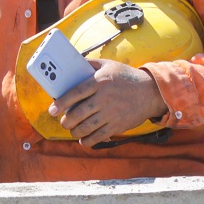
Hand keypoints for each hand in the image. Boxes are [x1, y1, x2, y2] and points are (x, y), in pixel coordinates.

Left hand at [51, 60, 166, 147]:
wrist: (150, 92)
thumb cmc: (125, 76)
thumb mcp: (107, 64)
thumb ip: (89, 63)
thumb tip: (71, 63)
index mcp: (99, 82)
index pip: (76, 93)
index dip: (62, 102)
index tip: (52, 110)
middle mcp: (104, 99)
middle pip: (79, 113)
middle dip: (67, 121)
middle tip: (62, 121)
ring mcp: (112, 114)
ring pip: (88, 127)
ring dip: (75, 131)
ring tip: (71, 130)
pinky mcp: (119, 125)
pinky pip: (100, 136)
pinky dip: (89, 140)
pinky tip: (83, 140)